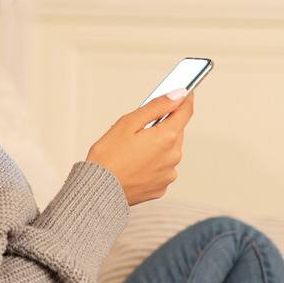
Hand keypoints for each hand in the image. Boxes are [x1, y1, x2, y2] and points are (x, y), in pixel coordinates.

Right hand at [85, 90, 195, 205]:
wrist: (98, 190)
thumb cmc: (108, 157)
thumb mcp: (128, 123)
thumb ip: (156, 107)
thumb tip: (177, 95)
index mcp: (167, 138)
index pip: (185, 112)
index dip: (184, 99)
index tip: (183, 91)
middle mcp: (173, 156)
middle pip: (175, 132)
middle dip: (161, 126)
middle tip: (137, 128)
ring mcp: (168, 173)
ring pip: (168, 151)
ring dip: (156, 146)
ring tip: (130, 150)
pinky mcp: (161, 187)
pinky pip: (161, 169)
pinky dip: (152, 164)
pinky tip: (133, 164)